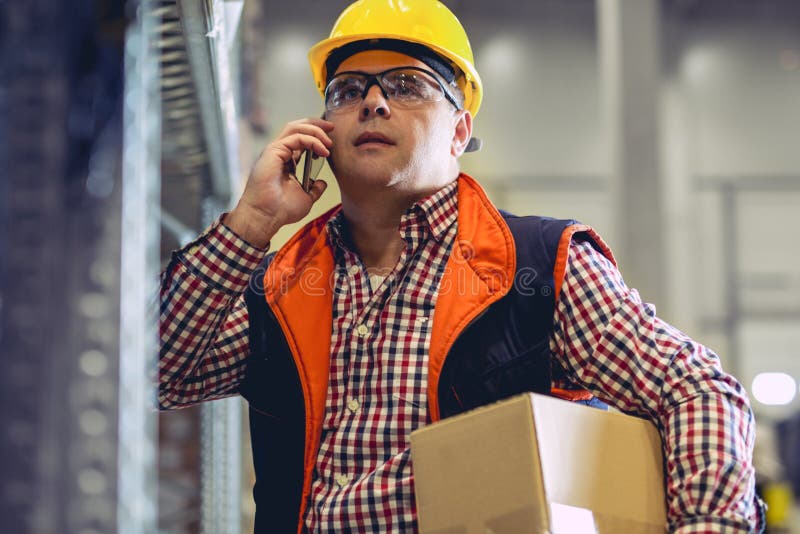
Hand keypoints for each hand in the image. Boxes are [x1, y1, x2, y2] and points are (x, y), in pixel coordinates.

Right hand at [225, 118, 332, 247]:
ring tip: (329, 141)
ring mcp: (275, 151)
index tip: (330, 140)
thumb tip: (322, 183)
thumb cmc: (281, 210)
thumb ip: (314, 189)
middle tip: (332, 128)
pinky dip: (312, 141)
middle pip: (297, 127)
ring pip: (295, 128)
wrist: (266, 217)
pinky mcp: (273, 151)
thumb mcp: (305, 198)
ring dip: (315, 131)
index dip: (316, 135)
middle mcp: (279, 153)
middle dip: (316, 124)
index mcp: (285, 161)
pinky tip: (323, 151)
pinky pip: (296, 138)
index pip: (300, 138)